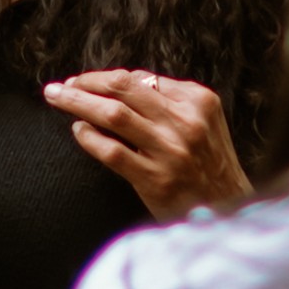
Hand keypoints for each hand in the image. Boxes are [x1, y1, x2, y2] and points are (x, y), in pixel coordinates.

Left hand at [45, 71, 245, 217]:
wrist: (230, 211)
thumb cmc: (209, 166)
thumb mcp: (203, 123)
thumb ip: (170, 102)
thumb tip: (118, 84)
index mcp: (199, 101)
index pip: (142, 78)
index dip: (107, 77)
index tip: (84, 81)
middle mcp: (186, 122)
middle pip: (124, 89)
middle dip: (86, 83)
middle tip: (61, 85)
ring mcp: (171, 151)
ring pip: (114, 115)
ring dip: (78, 103)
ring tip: (57, 98)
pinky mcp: (156, 179)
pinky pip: (113, 152)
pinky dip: (90, 138)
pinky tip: (78, 132)